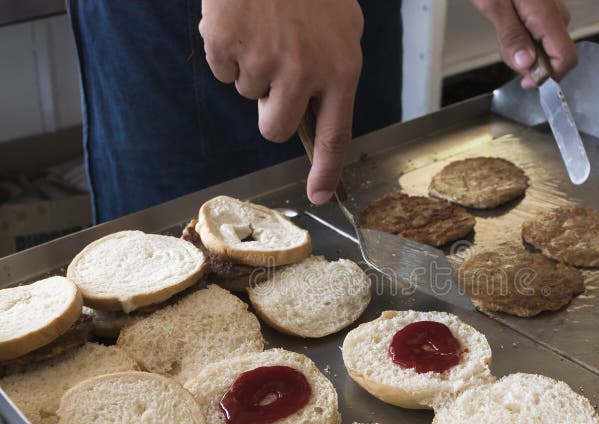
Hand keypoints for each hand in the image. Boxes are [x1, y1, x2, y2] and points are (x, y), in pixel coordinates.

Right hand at [199, 0, 363, 203]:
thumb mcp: (343, 27)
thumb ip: (333, 71)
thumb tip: (316, 111)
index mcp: (341, 68)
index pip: (335, 133)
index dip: (327, 169)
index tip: (320, 195)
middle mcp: (303, 71)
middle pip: (273, 127)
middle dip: (268, 110)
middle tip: (274, 73)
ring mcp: (262, 58)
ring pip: (246, 93)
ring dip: (251, 67)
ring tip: (264, 26)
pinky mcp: (226, 43)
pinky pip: (222, 69)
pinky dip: (228, 49)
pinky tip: (242, 19)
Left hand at [472, 0, 575, 87]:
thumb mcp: (494, 5)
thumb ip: (511, 36)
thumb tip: (526, 64)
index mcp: (546, 15)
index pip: (566, 59)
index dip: (548, 77)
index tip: (526, 82)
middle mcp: (556, 13)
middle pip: (553, 56)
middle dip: (527, 62)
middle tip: (503, 45)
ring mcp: (552, 10)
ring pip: (545, 45)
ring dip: (523, 48)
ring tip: (503, 26)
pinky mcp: (545, 8)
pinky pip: (540, 32)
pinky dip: (524, 36)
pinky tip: (509, 22)